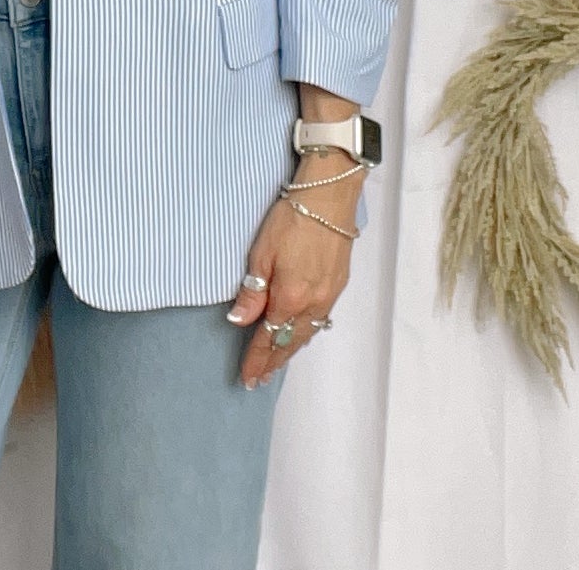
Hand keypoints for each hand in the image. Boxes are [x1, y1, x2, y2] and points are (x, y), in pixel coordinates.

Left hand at [227, 155, 359, 387]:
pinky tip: (301, 336)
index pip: (268, 337)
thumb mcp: (262, 252)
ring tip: (277, 365)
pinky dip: (307, 334)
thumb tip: (239, 320)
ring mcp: (328, 296)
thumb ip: (253, 291)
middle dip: (273, 362)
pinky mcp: (338, 285)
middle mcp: (312, 303)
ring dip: (290, 351)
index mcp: (290, 297)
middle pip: (289, 342)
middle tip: (259, 381)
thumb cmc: (293, 218)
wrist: (330, 198)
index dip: (256, 359)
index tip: (247, 378)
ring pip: (307, 334)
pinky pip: (320, 320)